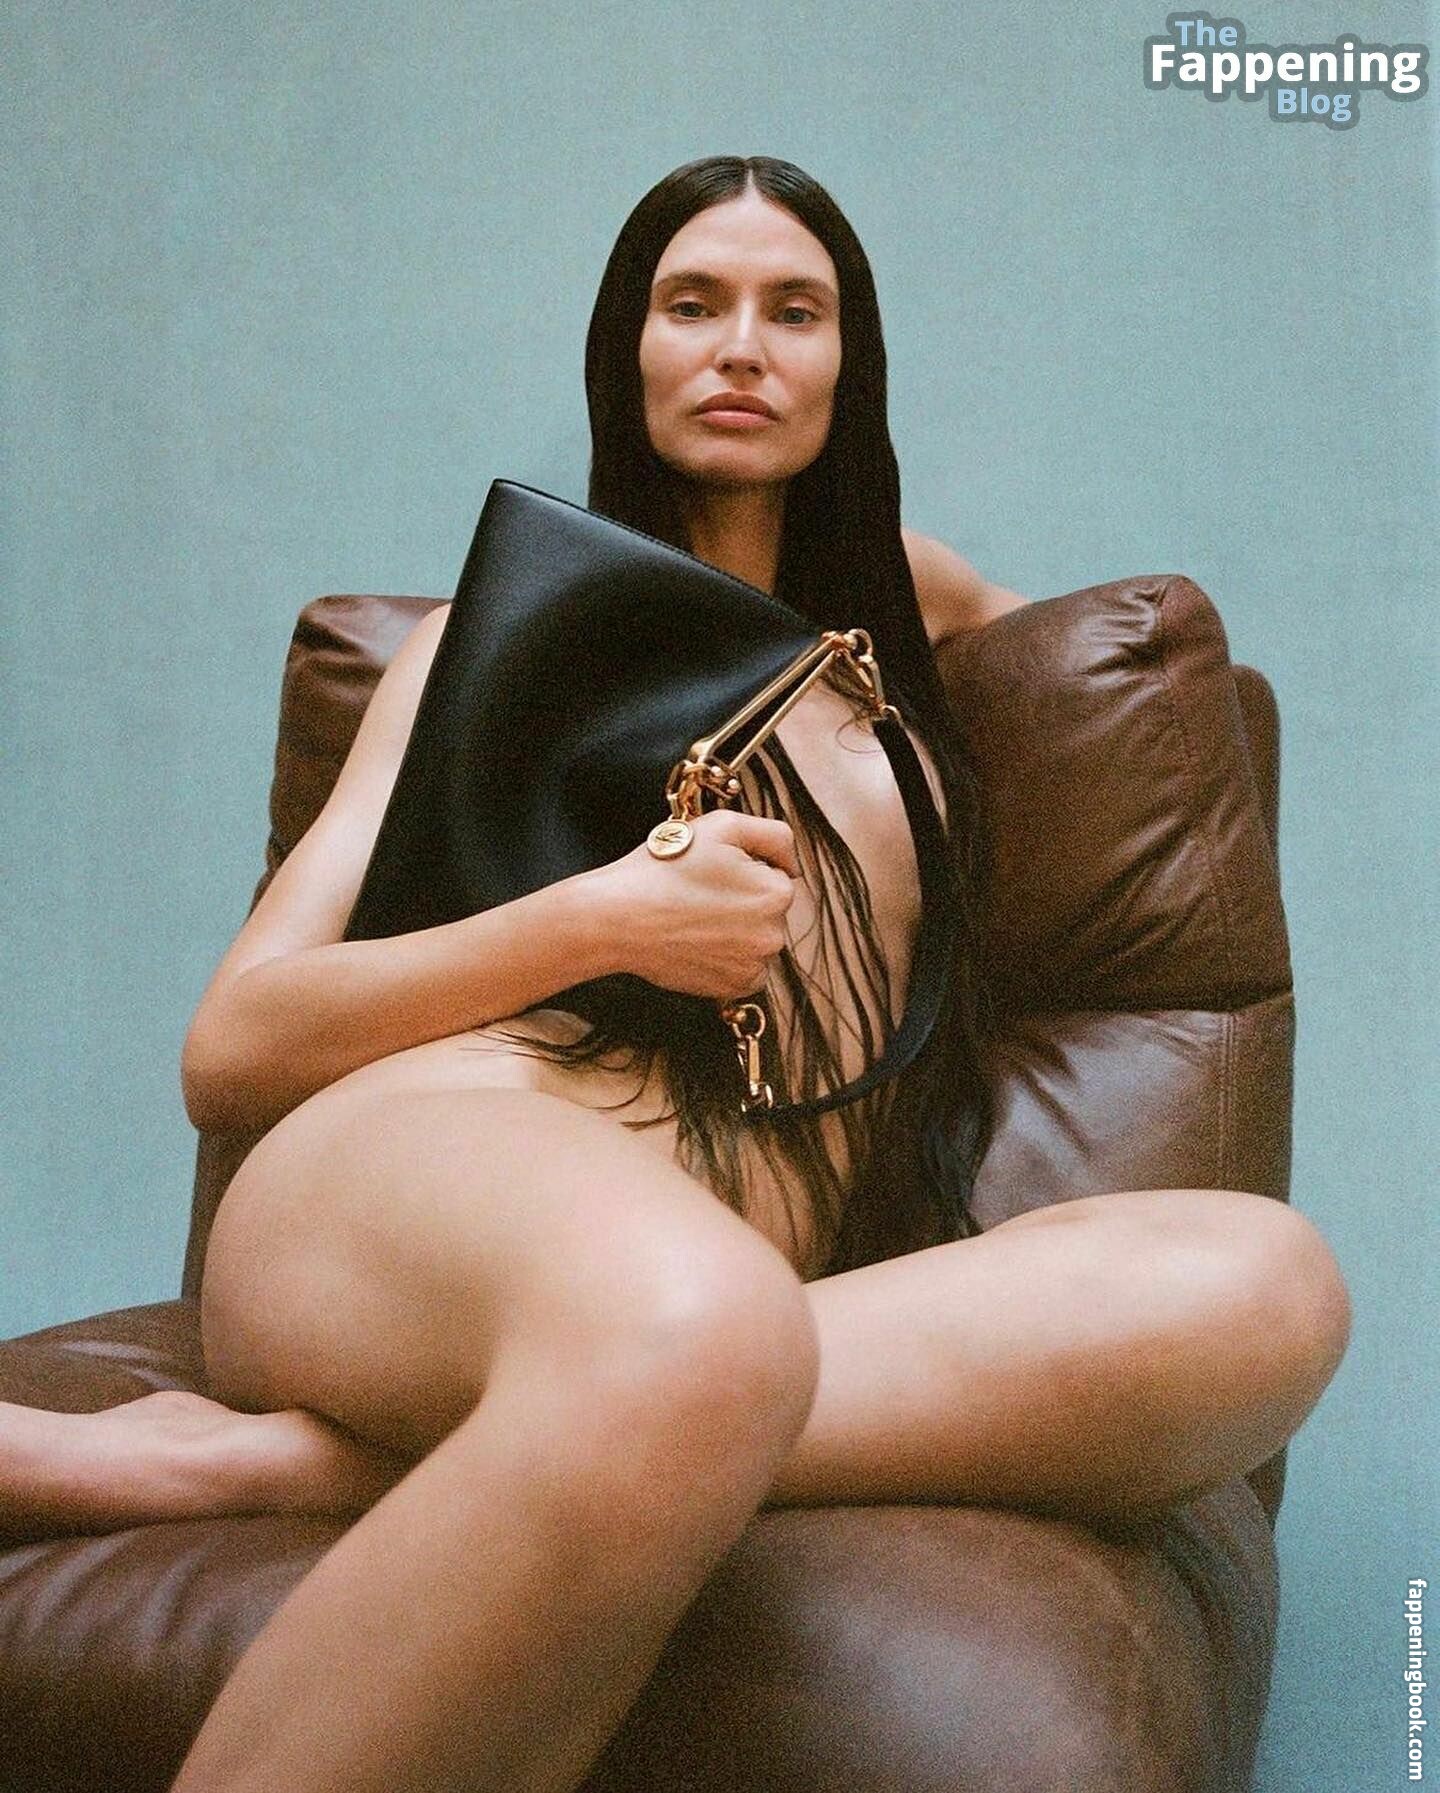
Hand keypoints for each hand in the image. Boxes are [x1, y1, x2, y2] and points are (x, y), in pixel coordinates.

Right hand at [586, 809, 799, 999]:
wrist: (618, 917)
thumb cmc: (666, 867)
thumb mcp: (723, 826)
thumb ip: (773, 835)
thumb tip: (793, 865)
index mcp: (776, 893)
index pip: (775, 876)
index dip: (742, 869)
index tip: (711, 872)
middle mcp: (774, 935)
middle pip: (767, 910)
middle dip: (741, 901)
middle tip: (698, 895)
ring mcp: (753, 965)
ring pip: (756, 940)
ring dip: (735, 930)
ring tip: (694, 919)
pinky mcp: (733, 988)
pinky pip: (744, 970)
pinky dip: (727, 959)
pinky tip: (698, 943)